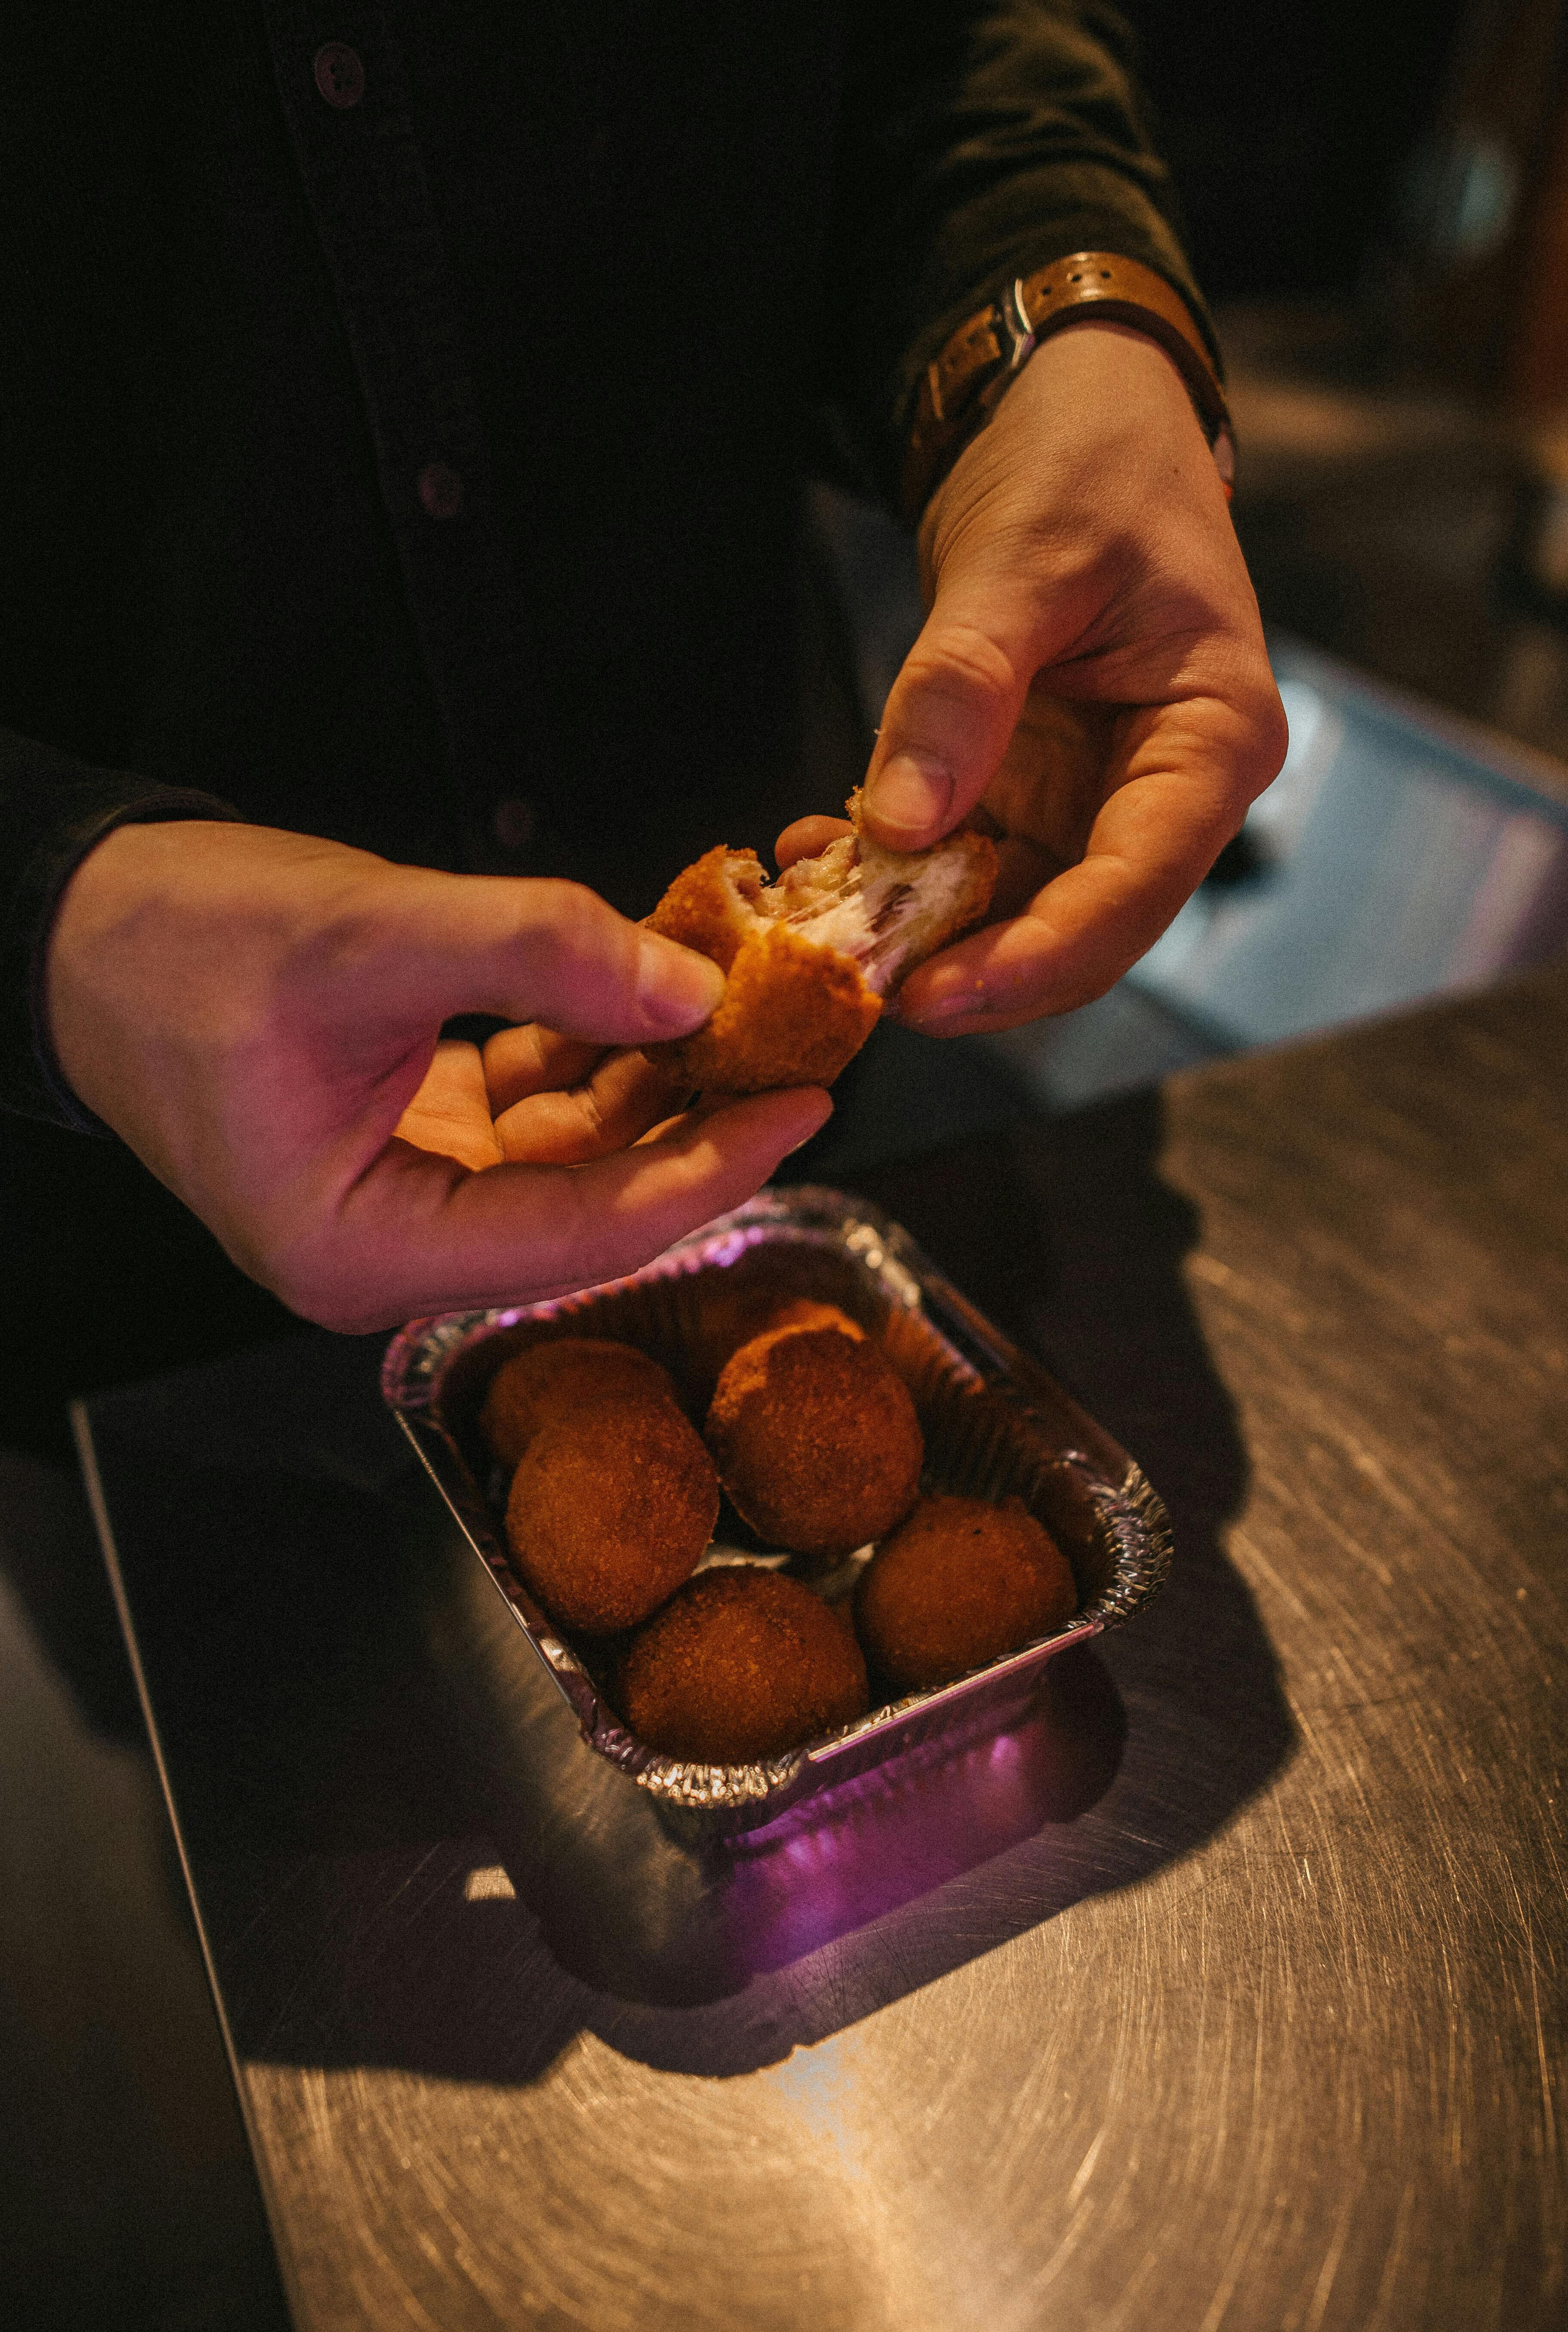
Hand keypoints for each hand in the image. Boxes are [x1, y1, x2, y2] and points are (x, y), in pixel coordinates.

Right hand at [46, 822, 828, 1329]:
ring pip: (575, 1149)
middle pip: (592, 1201)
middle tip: (801, 1046)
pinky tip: (655, 987)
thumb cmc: (175, 948)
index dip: (705, 1171)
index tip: (802, 1108)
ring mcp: (410, 1193)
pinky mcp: (421, 1136)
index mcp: (364, 1254)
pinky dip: (596, 1046)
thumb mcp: (363, 937)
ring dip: (656, 1075)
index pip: (580, 1234)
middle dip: (695, 1120)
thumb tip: (683, 984)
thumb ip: (531, 952)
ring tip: (750, 1004)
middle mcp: (396, 1246)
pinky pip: (540, 1106)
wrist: (82, 926)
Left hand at [782, 321, 1286, 1033]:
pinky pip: (967, 866)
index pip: (1136, 888)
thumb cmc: (1084, 462)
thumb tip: (901, 823)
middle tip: (861, 992)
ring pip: (1016, 915)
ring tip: (822, 931)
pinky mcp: (1033, 794)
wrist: (1070, 414)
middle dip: (974, 973)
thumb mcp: (1021, 558)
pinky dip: (895, 876)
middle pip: (1079, 929)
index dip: (1037, 958)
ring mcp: (1097, 800)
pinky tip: (818, 857)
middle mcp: (1166, 791)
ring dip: (921, 935)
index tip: (937, 997)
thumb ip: (963, 688)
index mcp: (1213, 738)